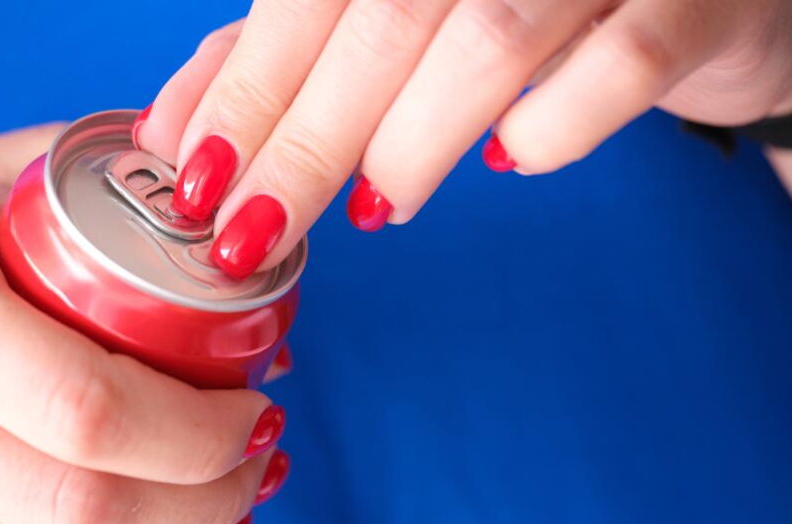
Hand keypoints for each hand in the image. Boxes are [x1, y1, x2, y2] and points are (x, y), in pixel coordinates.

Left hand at [135, 0, 791, 276]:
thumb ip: (278, 52)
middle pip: (380, 17)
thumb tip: (171, 131)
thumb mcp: (387, 11)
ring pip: (486, 37)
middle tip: (249, 233)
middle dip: (301, 140)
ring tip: (374, 208)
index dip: (245, 90)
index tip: (196, 183)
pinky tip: (511, 160)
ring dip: (408, 141)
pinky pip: (620, 66)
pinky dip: (551, 128)